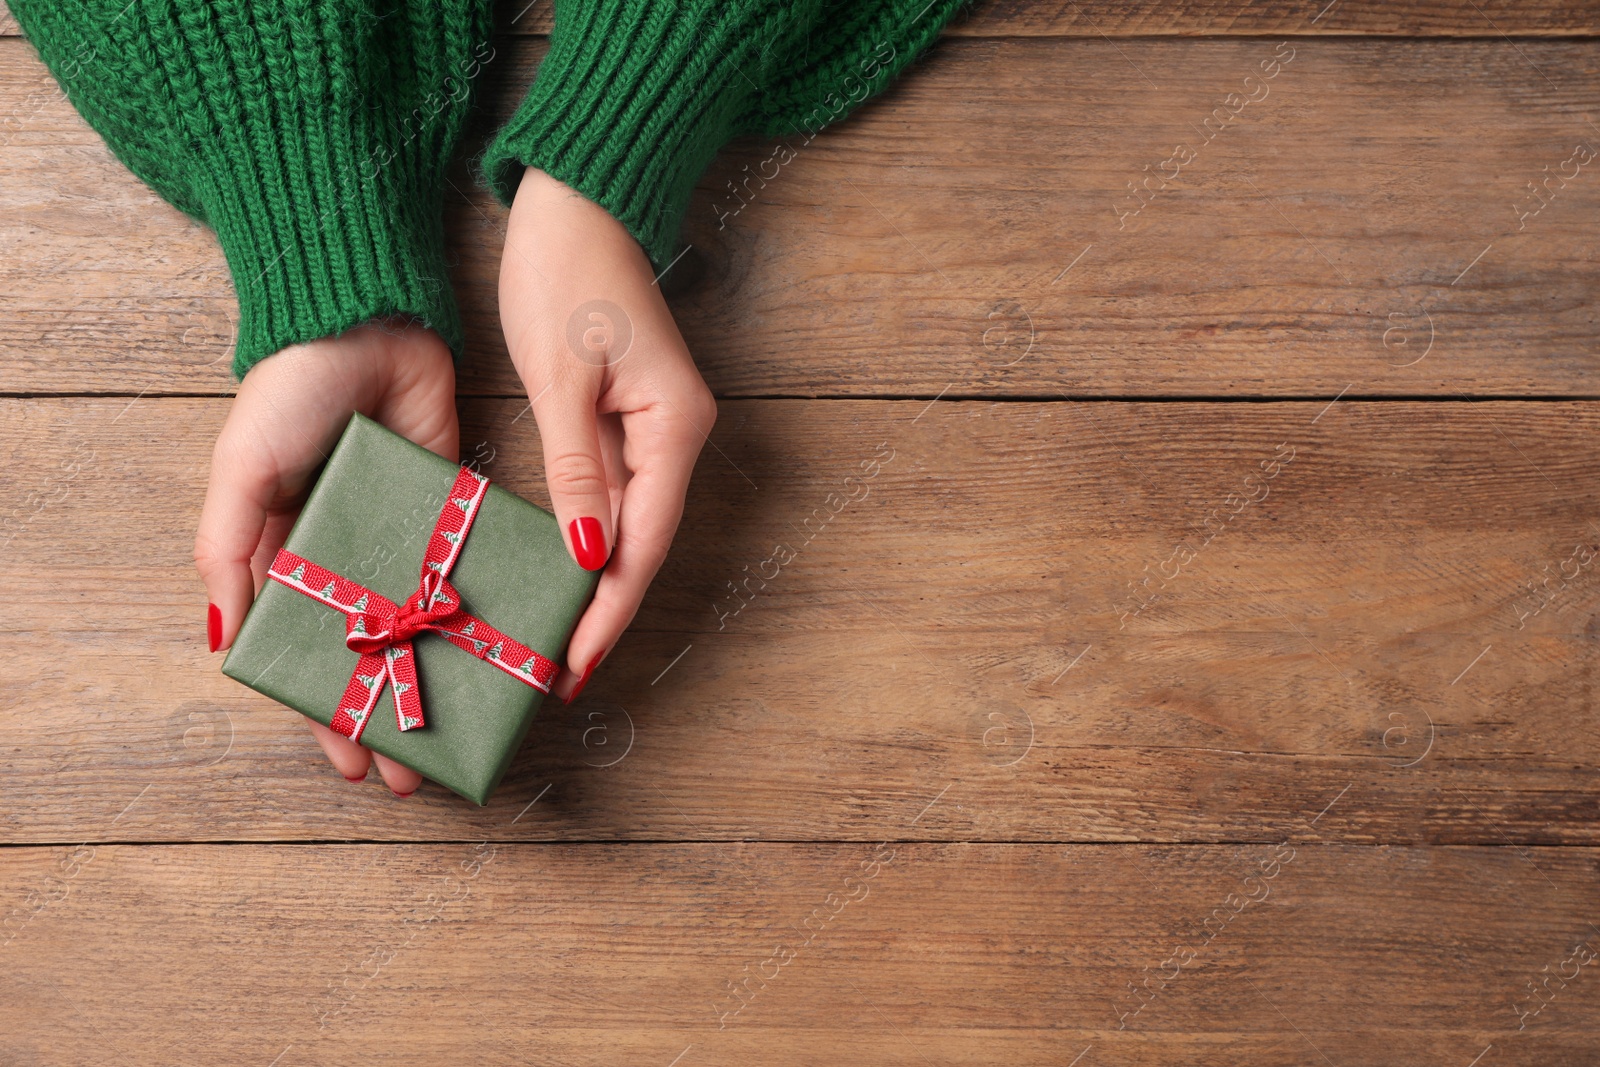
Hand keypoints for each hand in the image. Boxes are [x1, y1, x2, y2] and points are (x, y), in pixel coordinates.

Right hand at [196, 320, 456, 796]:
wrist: (367, 323)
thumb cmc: (289, 395)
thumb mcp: (242, 473)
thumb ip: (228, 553)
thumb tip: (223, 642)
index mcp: (288, 557)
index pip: (308, 656)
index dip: (325, 711)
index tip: (353, 764)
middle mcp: (348, 558)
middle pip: (372, 656)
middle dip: (391, 715)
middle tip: (417, 773)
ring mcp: (404, 536)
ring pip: (425, 627)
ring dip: (441, 680)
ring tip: (463, 731)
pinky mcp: (452, 508)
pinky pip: (468, 572)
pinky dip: (481, 614)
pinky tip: (499, 656)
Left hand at [500, 167, 715, 698]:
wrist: (576, 203)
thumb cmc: (567, 273)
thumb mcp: (563, 378)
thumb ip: (577, 472)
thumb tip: (591, 558)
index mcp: (673, 427)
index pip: (643, 542)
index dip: (609, 611)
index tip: (573, 666)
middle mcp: (676, 435)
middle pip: (642, 543)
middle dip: (601, 611)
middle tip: (555, 674)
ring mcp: (654, 428)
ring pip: (626, 525)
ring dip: (593, 583)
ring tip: (550, 640)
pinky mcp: (626, 417)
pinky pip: (610, 495)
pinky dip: (584, 538)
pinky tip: (556, 574)